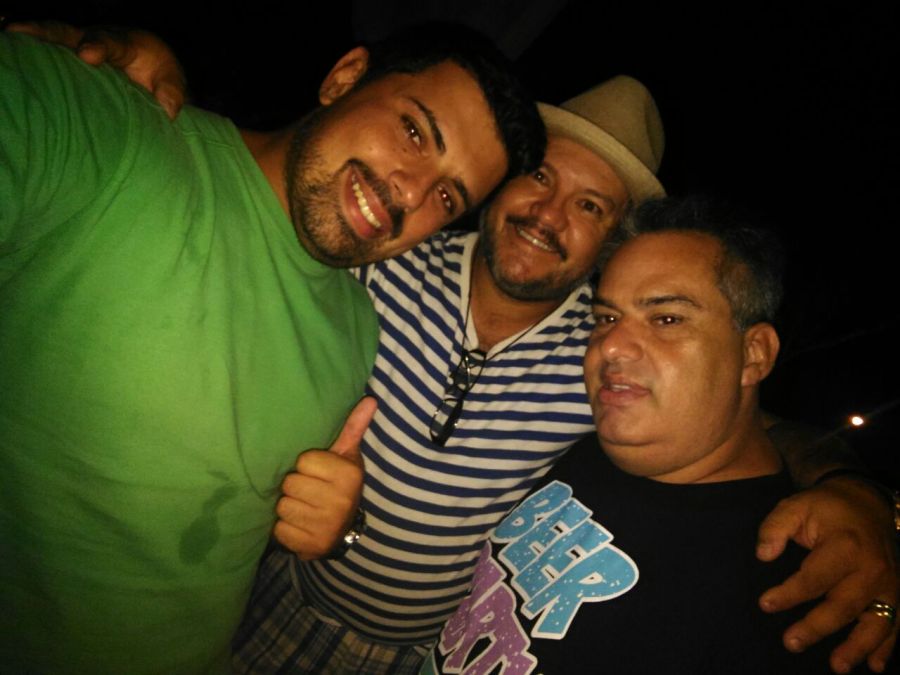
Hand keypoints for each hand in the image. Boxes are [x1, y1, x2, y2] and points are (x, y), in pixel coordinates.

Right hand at [6, 20, 185, 118]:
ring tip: (4, 40)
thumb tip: (168, 110)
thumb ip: (172, 93)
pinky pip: (45, 58)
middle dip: (44, 32)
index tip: (88, 54)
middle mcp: (94, 42)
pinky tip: (7, 61)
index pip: (110, 42)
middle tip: (18, 31)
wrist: (151, 73)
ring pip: (49, 42)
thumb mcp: (173, 82)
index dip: (98, 46)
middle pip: (66, 33)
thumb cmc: (160, 76)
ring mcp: (75, 51)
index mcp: (124, 44)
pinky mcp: (66, 65)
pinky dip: (27, 56)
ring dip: (27, 41)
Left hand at [273, 397, 375, 560]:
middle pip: (290, 484)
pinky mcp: (310, 546)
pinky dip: (285, 529)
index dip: (307, 466)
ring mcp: (325, 527)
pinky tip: (301, 526)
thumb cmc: (340, 485)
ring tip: (305, 508)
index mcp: (349, 476)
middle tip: (310, 492)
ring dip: (289, 508)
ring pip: (283, 507)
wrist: (344, 532)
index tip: (319, 474)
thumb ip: (353, 427)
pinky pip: (280, 531)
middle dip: (296, 487)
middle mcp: (340, 502)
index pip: (304, 461)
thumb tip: (370, 399)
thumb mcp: (348, 457)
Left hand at [757, 477, 898, 672]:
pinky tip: (876, 666)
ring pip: (876, 621)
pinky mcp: (897, 593)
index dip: (789, 594)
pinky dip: (887, 646)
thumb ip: (775, 528)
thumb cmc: (825, 508)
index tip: (765, 604)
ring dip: (858, 647)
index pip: (814, 577)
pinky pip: (896, 623)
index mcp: (845, 545)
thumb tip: (763, 555)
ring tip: (837, 666)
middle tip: (790, 643)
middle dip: (816, 627)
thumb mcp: (795, 506)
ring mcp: (889, 583)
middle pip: (843, 605)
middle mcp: (871, 568)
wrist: (869, 502)